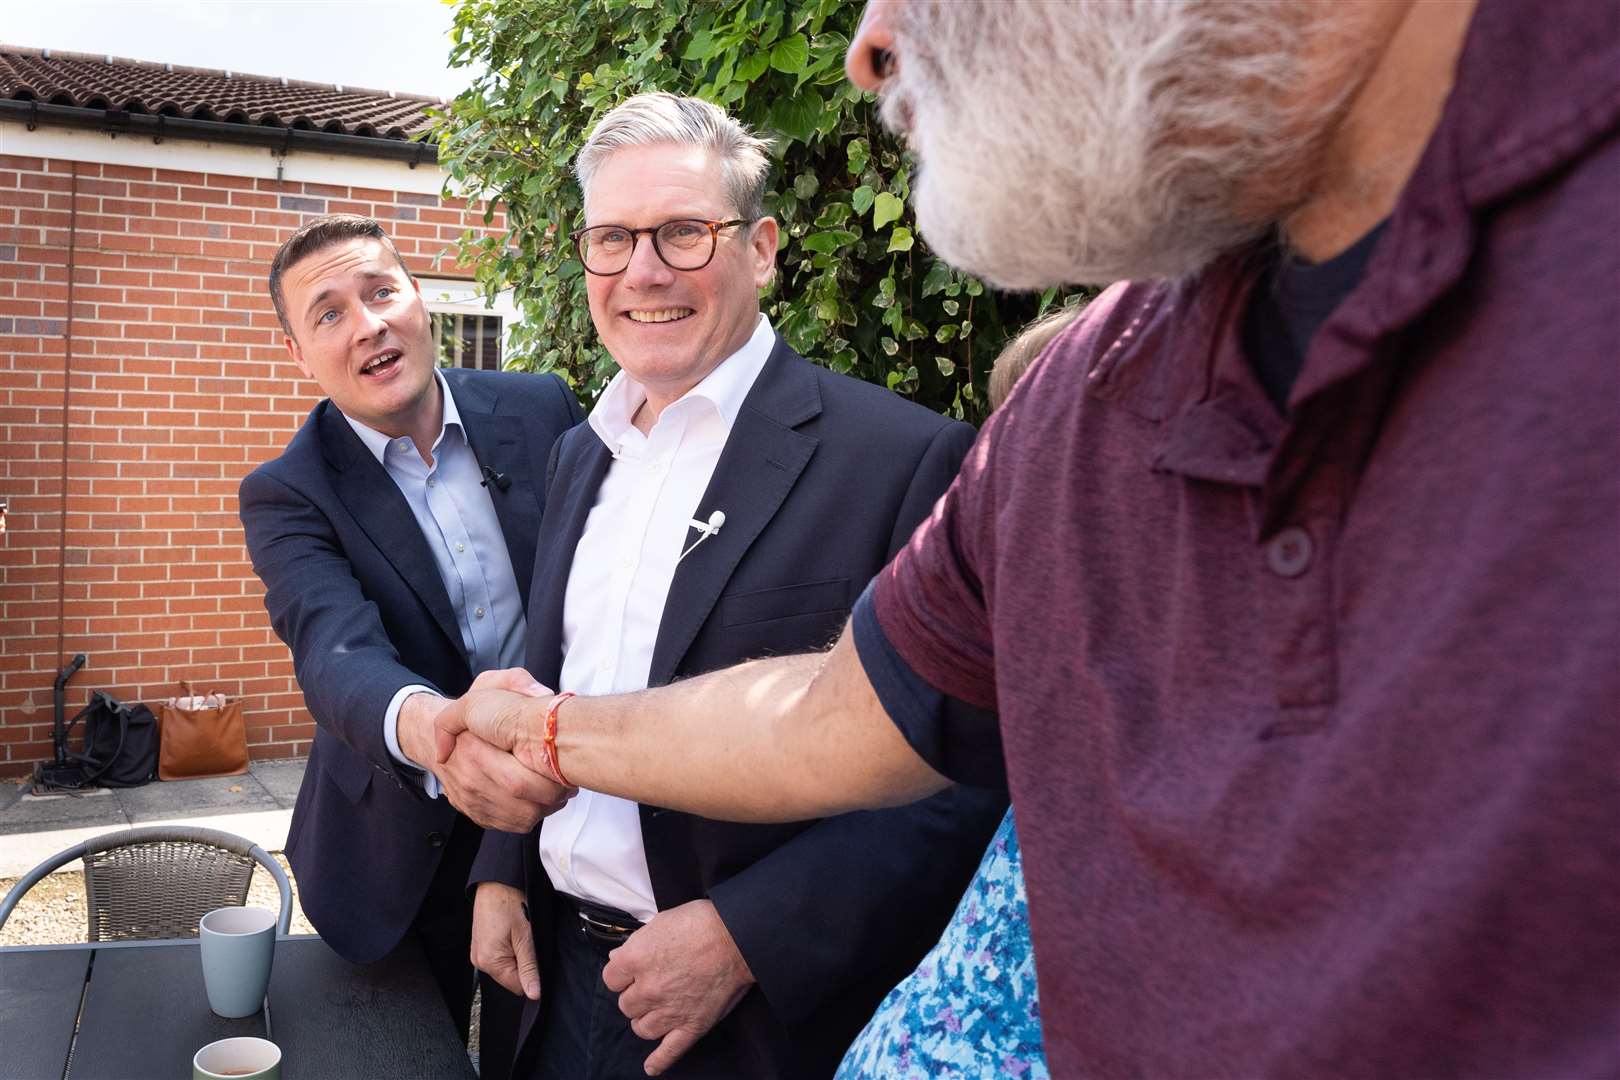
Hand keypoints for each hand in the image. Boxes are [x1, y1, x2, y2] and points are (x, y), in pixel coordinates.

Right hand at [401, 669, 569, 831]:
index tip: (562, 768)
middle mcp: (471, 781)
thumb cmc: (471, 712)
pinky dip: (533, 815)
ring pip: (523, 818)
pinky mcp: (477, 814)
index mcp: (476, 750)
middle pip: (526, 803)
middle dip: (555, 794)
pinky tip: (540, 798)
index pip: (520, 782)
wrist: (430, 736)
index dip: (550, 780)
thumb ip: (516, 682)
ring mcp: (472, 801)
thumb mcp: (490, 683)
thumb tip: (543, 695)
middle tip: (568, 781)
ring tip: (558, 789)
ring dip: (548, 806)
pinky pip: (512, 825)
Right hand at [471, 881, 539, 999]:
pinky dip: (511, 947)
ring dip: (519, 953)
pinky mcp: (481, 944)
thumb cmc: (510, 903)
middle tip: (529, 939)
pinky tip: (514, 931)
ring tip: (520, 932)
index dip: (533, 975)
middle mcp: (479, 961)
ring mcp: (478, 952)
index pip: (518, 986)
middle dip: (525, 962)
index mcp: (489, 962)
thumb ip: (530, 967)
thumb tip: (534, 994)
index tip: (538, 954)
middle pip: (512, 976)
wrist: (496, 881)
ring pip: (507, 965)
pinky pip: (500, 955)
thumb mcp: (526, 936)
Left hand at [601, 899, 753, 1075]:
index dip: (623, 974)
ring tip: (657, 1010)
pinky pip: (669, 1051)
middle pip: (626, 1005)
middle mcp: (648, 989)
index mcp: (636, 959)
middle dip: (636, 995)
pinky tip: (651, 1066)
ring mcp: (669, 1010)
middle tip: (652, 985)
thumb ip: (637, 943)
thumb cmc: (702, 922)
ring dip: (646, 1019)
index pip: (611, 978)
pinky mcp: (691, 1025)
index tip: (633, 970)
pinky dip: (659, 1061)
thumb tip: (619, 956)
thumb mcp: (661, 921)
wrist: (739, 936)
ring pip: (642, 1028)